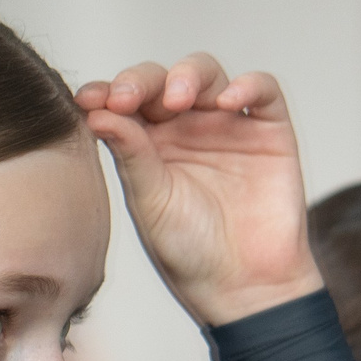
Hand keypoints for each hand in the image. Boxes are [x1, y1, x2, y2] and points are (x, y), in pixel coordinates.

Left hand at [78, 58, 319, 326]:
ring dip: (188, 76)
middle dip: (142, 81)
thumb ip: (131, 154)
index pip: (125, 101)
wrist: (245, 287)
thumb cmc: (192, 252)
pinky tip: (227, 102)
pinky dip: (247, 85)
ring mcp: (228, 124)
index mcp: (148, 143)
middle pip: (161, 78)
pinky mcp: (269, 130)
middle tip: (129, 98)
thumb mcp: (151, 202)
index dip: (108, 91)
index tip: (91, 100)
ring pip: (206, 73)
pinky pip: (262, 90)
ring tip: (178, 100)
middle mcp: (185, 127)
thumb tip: (96, 111)